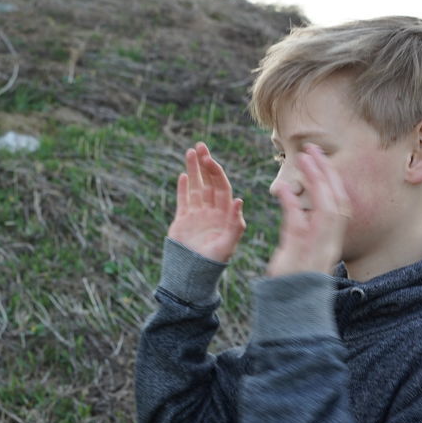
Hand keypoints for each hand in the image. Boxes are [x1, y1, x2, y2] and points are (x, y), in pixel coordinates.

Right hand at [167, 141, 245, 262]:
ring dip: (193, 170)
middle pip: (209, 182)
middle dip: (204, 164)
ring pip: (195, 187)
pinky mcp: (182, 221)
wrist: (192, 276)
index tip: (209, 159)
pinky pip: (183, 200)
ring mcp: (196, 215)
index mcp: (224, 214)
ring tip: (190, 152)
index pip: (222, 187)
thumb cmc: (213, 263)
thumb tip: (239, 200)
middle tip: (200, 146)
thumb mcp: (228, 245)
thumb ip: (235, 225)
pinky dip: (182, 188)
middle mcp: (211, 212)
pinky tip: (182, 174)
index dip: (216, 172)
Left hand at [268, 144, 349, 276]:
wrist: (289, 310)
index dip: (332, 179)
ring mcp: (318, 249)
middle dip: (327, 172)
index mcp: (331, 241)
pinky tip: (283, 189)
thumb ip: (297, 222)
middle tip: (313, 149)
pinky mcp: (302, 256)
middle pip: (337, 200)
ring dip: (316, 182)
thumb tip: (291, 196)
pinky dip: (293, 205)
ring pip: (326, 208)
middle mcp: (330, 243)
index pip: (339, 203)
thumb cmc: (292, 280)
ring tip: (304, 159)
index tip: (321, 159)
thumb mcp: (297, 248)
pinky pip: (299, 226)